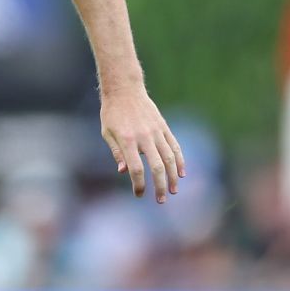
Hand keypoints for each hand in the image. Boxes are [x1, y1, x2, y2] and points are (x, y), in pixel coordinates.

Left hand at [99, 87, 184, 202]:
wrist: (125, 89)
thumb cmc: (112, 113)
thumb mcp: (107, 133)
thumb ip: (117, 153)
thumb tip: (123, 172)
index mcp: (127, 140)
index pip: (136, 168)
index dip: (138, 184)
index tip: (139, 194)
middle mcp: (143, 137)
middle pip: (156, 166)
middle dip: (160, 186)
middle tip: (161, 200)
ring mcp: (155, 131)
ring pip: (169, 158)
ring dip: (173, 176)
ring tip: (173, 191)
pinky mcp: (163, 126)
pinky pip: (174, 146)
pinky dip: (180, 160)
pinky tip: (182, 173)